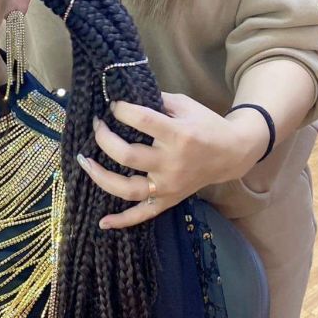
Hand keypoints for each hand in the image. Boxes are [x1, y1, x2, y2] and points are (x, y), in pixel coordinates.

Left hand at [78, 93, 268, 229]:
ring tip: (85, 162)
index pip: (142, 121)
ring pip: (127, 188)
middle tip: (96, 126)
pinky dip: (122, 221)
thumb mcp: (185, 104)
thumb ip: (156, 100)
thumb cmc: (207, 124)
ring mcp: (168, 185)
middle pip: (127, 155)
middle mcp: (171, 163)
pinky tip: (103, 222)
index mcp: (178, 135)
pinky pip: (143, 214)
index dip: (121, 111)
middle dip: (104, 138)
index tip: (113, 105)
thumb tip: (125, 95)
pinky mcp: (169, 200)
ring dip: (101, 177)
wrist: (232, 153)